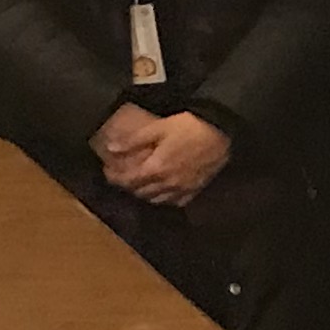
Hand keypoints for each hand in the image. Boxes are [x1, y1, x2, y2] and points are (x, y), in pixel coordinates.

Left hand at [111, 110, 230, 206]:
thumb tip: (111, 149)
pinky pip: (176, 202)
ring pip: (157, 200)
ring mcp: (182, 189)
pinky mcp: (195, 189)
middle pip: (140, 192)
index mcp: (155, 169)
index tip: (107, 171)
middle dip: (128, 186)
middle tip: (122, 176)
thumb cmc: (189, 127)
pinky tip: (162, 191)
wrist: (221, 132)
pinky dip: (165, 199)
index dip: (115, 178)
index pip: (128, 181)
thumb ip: (134, 140)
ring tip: (139, 184)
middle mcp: (167, 184)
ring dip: (145, 194)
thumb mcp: (158, 128)